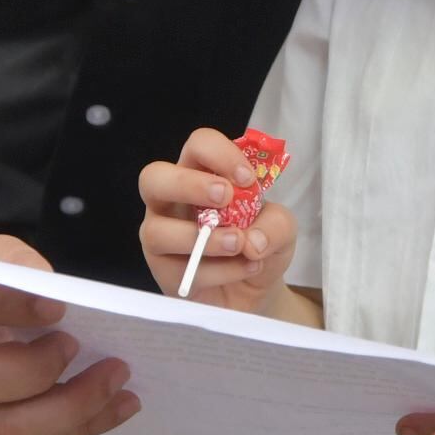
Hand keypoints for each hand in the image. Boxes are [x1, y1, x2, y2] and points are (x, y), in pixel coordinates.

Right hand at [138, 130, 296, 307]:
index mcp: (199, 175)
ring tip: (240, 245)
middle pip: (153, 178)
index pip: (197, 145)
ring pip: (157, 231)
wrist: (256, 288)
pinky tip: (245, 268)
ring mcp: (162, 237)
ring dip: (205, 238)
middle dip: (188, 185)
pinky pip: (183, 269)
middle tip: (225, 197)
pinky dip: (221, 270)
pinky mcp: (165, 272)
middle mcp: (172, 201)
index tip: (247, 179)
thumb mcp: (282, 229)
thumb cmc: (259, 243)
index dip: (220, 155)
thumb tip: (250, 240)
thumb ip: (276, 224)